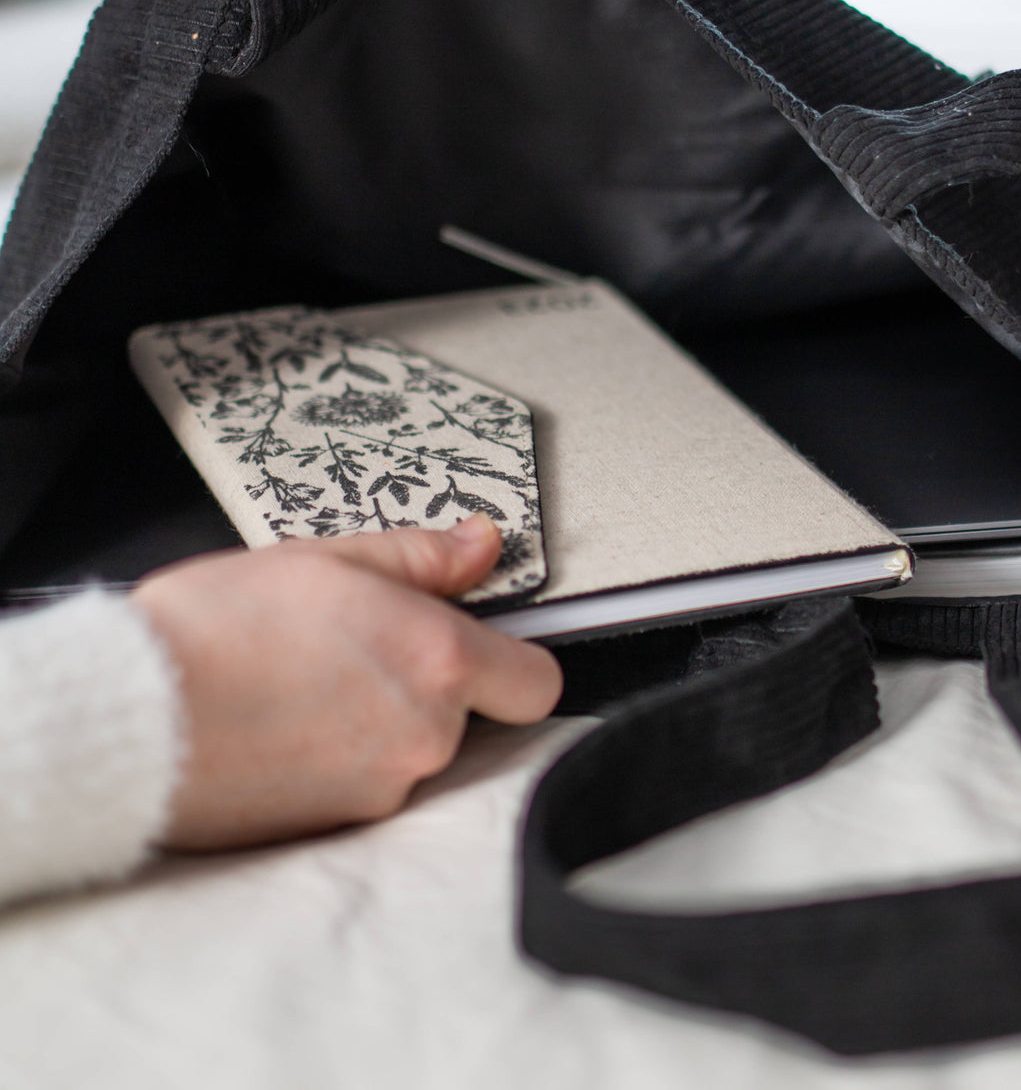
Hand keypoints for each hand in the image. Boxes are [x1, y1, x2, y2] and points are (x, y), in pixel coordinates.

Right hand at [131, 514, 560, 849]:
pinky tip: (285, 725)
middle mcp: (426, 734)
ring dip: (379, 721)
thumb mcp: (325, 559)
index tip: (475, 639)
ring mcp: (384, 790)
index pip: (537, 680)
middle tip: (355, 646)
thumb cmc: (216, 628)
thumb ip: (419, 556)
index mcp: (438, 659)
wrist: (129, 719)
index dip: (513, 659)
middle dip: (427, 683)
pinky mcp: (338, 828)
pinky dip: (340, 760)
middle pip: (469, 714)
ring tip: (304, 682)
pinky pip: (367, 787)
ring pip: (413, 750)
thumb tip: (481, 544)